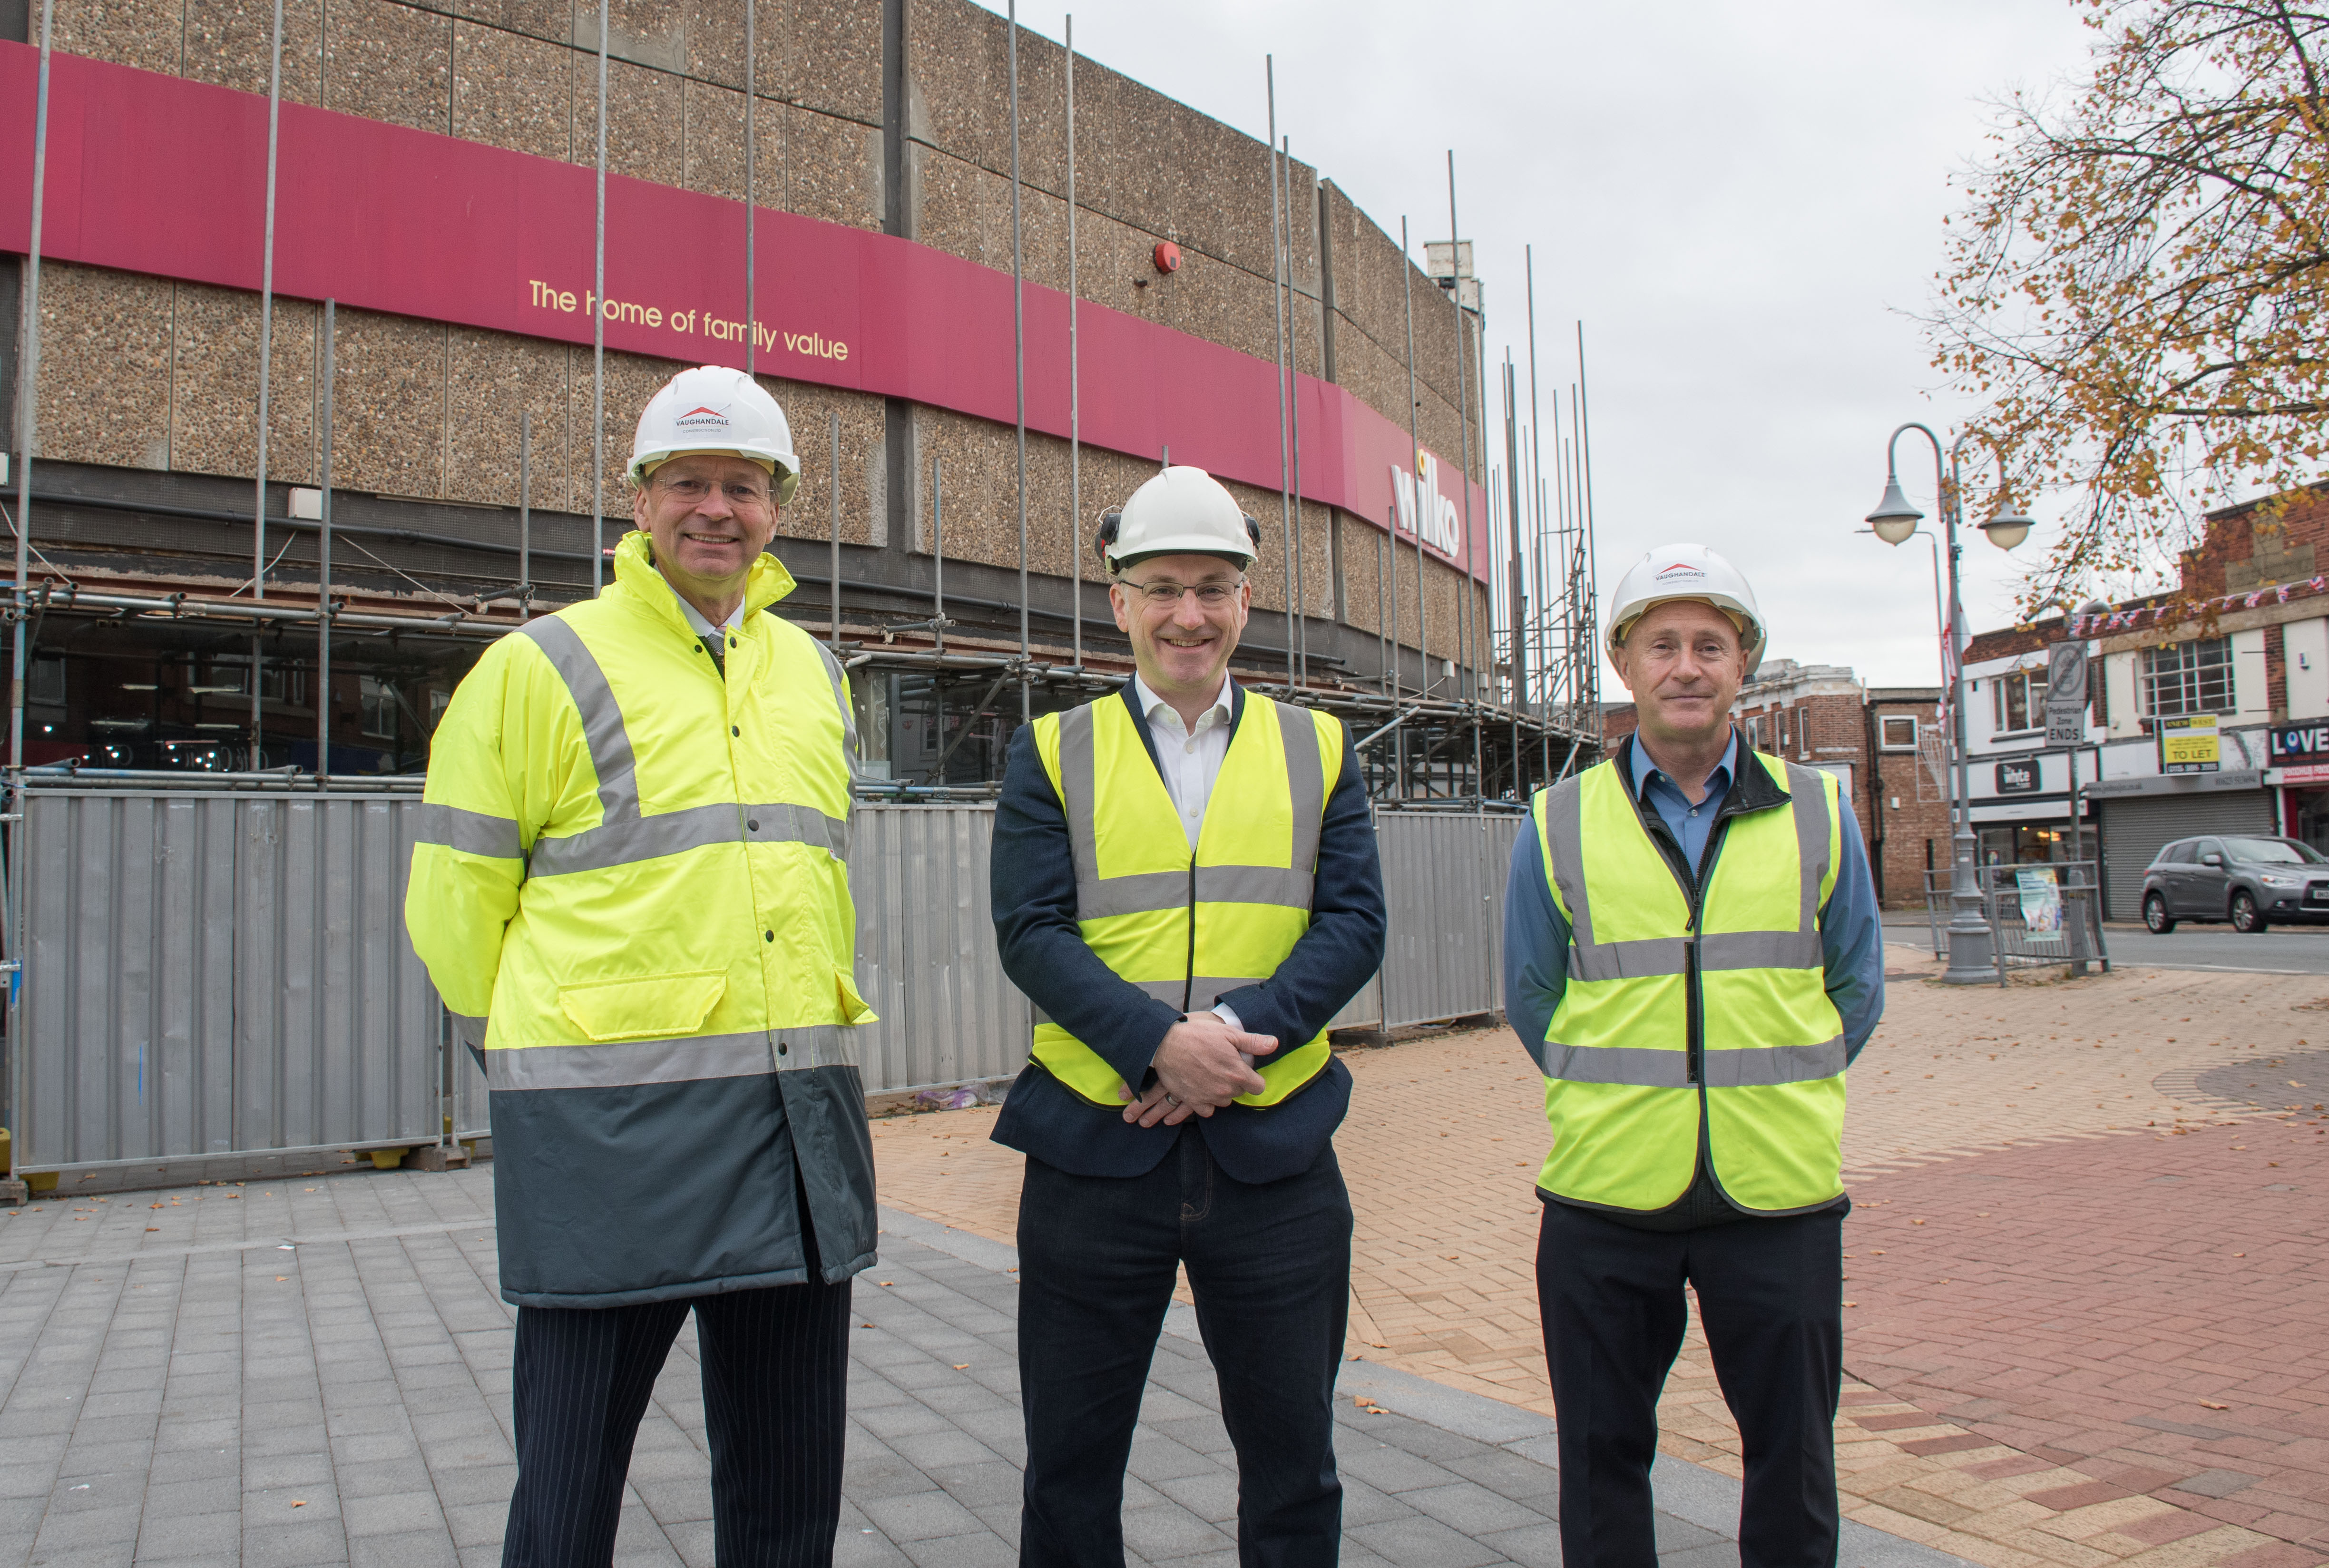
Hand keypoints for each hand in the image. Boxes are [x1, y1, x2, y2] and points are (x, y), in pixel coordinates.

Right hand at [1122, 1014, 1276, 1125]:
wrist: (1166, 1044)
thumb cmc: (1198, 1035)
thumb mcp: (1228, 1033)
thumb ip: (1253, 1042)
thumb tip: (1274, 1044)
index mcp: (1238, 1074)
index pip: (1259, 1087)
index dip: (1253, 1077)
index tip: (1243, 1069)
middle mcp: (1226, 1089)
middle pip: (1240, 1092)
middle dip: (1236, 1082)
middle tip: (1223, 1066)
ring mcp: (1209, 1097)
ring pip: (1224, 1100)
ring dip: (1221, 1091)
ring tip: (1211, 1074)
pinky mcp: (1194, 1101)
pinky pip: (1208, 1109)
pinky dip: (1207, 1101)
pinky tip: (1202, 1086)